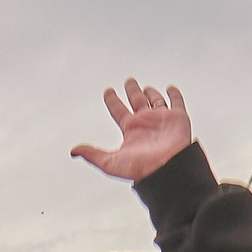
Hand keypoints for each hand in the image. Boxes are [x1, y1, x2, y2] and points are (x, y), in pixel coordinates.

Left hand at [71, 80, 192, 181]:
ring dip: (150, 92)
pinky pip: (176, 101)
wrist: (166, 169)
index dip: (112, 100)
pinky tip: (170, 88)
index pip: (118, 110)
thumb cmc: (140, 169)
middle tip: (128, 81)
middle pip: (136, 100)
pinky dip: (174, 94)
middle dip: (132, 90)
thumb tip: (73, 151)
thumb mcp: (110, 162)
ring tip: (146, 87)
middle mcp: (145, 122)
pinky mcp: (178, 117)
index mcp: (130, 129)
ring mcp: (161, 118)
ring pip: (154, 100)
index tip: (108, 91)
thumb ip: (92, 154)